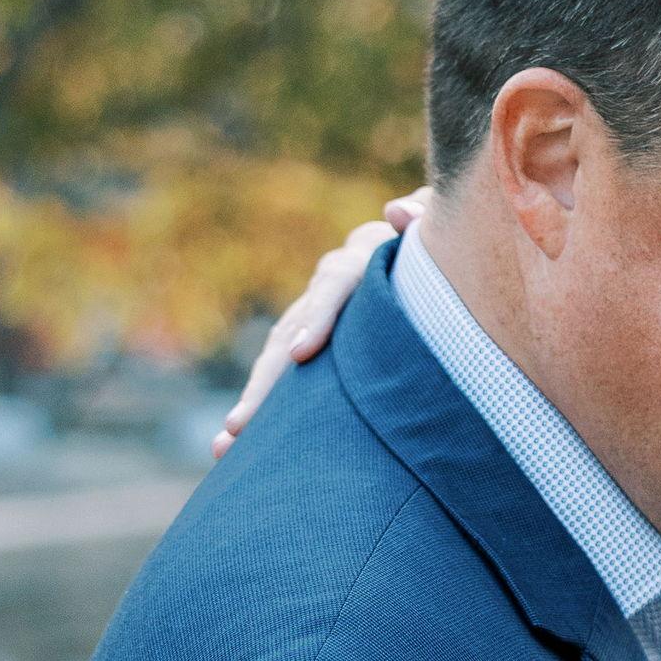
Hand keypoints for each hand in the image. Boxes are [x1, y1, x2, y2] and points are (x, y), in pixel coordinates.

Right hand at [210, 187, 430, 457]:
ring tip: (226, 446)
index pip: (336, 287)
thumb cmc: (433, 245)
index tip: (303, 353)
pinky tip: (235, 447)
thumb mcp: (435, 225)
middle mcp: (325, 291)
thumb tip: (398, 213)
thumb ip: (423, 214)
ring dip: (253, 404)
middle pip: (290, 335)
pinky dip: (263, 409)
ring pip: (278, 361)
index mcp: (361, 264)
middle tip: (241, 426)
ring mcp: (314, 317)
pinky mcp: (315, 344)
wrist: (412, 247)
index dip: (319, 317)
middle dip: (267, 383)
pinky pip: (285, 377)